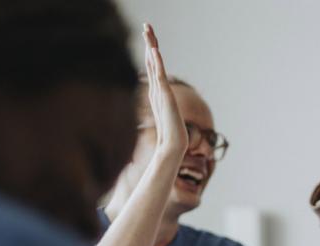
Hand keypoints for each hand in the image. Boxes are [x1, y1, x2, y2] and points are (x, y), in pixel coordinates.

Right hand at [142, 23, 188, 156]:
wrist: (172, 146)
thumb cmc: (173, 135)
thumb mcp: (171, 118)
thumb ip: (168, 111)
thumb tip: (170, 112)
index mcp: (156, 93)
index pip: (152, 68)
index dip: (150, 52)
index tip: (149, 38)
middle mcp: (155, 90)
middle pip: (150, 61)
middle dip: (149, 43)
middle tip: (146, 25)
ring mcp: (158, 92)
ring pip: (152, 64)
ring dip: (150, 46)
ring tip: (147, 30)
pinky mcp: (164, 96)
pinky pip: (159, 75)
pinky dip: (156, 62)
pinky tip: (154, 50)